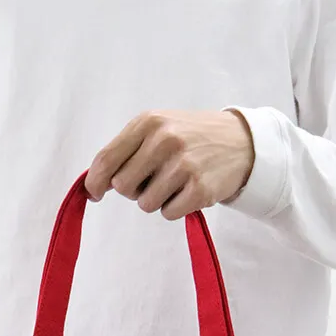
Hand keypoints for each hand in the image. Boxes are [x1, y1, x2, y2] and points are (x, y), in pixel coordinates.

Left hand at [85, 109, 254, 220]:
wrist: (240, 141)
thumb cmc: (190, 137)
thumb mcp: (158, 128)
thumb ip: (126, 150)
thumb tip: (94, 184)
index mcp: (148, 122)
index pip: (106, 160)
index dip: (95, 183)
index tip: (95, 194)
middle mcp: (164, 140)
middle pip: (122, 186)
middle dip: (133, 189)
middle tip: (153, 179)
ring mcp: (183, 164)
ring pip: (145, 204)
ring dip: (156, 200)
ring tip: (175, 182)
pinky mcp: (199, 189)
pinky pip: (168, 213)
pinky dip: (175, 208)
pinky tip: (188, 191)